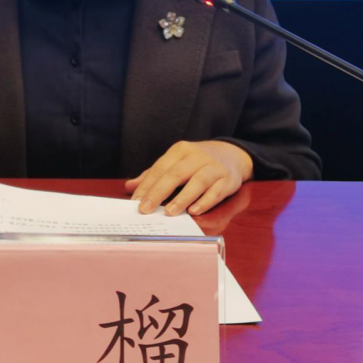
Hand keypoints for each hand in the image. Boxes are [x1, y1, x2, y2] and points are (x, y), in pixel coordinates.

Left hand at [125, 140, 252, 215]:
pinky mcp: (228, 179)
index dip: (146, 185)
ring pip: (198, 182)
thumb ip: (154, 175)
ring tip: (170, 213)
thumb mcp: (176, 162)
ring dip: (183, 198)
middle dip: (158, 192)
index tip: (135, 202)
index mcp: (181, 150)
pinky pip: (217, 191)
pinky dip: (205, 201)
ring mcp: (214, 167)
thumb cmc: (198, 162)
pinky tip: (194, 211)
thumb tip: (129, 187)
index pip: (160, 168)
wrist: (232, 155)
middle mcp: (197, 156)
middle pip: (175, 174)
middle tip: (145, 209)